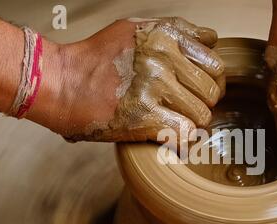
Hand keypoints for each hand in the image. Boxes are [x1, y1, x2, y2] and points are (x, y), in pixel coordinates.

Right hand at [49, 17, 223, 142]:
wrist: (60, 83)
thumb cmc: (96, 58)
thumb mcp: (135, 29)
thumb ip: (176, 31)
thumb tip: (210, 40)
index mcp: (165, 36)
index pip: (215, 63)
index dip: (211, 81)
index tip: (199, 90)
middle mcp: (163, 59)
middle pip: (212, 92)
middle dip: (203, 104)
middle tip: (187, 110)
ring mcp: (154, 88)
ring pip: (202, 116)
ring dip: (192, 124)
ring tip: (177, 123)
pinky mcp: (144, 117)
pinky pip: (185, 135)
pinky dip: (182, 141)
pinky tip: (171, 138)